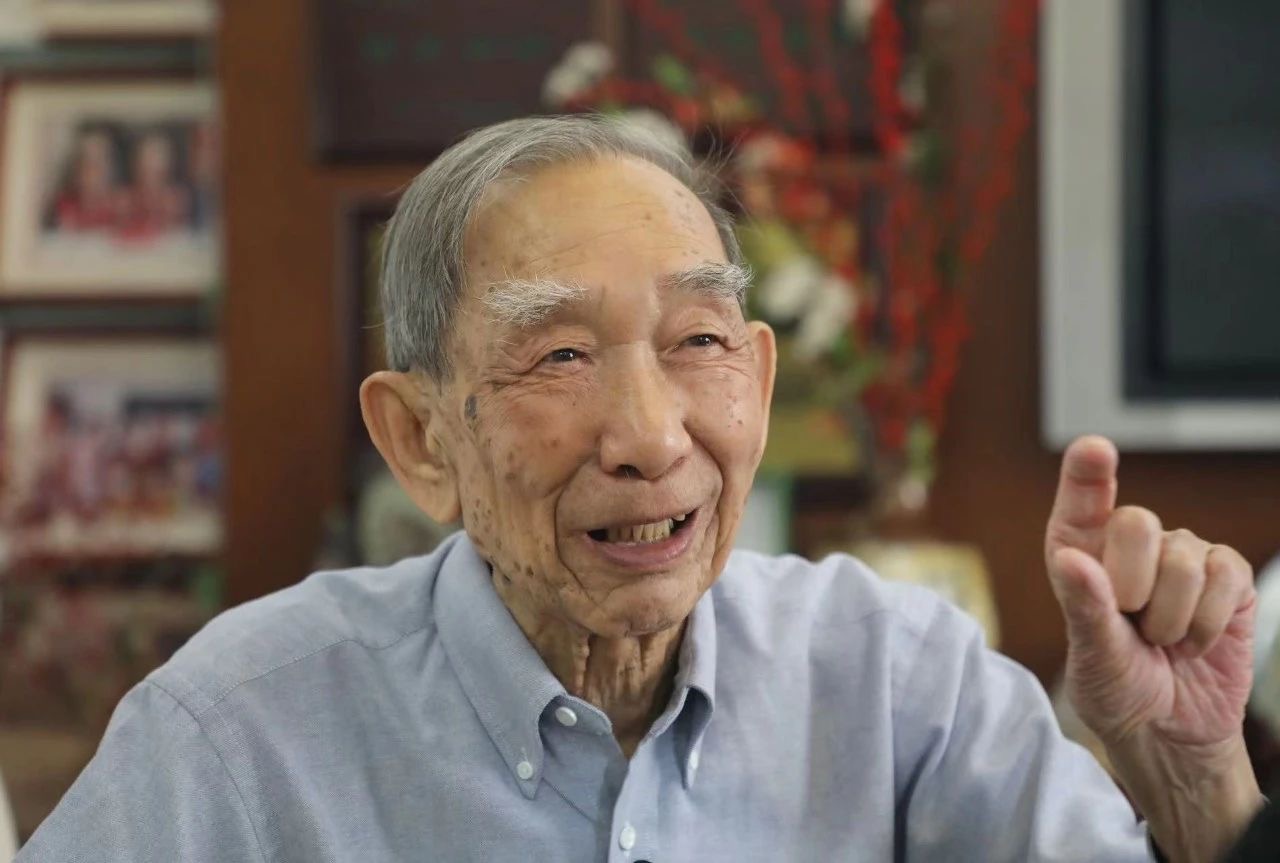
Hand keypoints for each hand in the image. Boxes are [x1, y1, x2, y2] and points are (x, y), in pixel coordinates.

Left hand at [1044, 436, 1261, 861]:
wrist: (1172, 730)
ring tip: (1163, 640)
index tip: (1094, 449)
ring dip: (1172, 616)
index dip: (1087, 474)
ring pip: (1183, 557)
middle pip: (1136, 522)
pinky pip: (1225, 575)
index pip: (1081, 502)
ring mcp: (1180, 556)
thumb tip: (1073, 561)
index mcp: (1079, 553)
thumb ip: (1084, 608)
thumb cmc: (1118, 688)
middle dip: (1133, 583)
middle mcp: (1128, 546)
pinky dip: (1208, 620)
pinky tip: (1197, 640)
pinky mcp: (1228, 576)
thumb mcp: (1092, 657)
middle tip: (1132, 624)